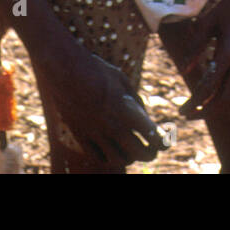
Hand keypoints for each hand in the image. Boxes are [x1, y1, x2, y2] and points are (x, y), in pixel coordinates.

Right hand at [44, 44, 164, 166]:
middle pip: (138, 153)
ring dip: (129, 158)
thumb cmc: (97, 71)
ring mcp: (95, 133)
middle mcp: (113, 126)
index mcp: (127, 111)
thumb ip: (136, 101)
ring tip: (131, 153)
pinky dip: (108, 158)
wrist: (64, 69)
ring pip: (117, 160)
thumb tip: (144, 118)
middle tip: (152, 151)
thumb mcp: (123, 81)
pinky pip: (97, 157)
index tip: (164, 142)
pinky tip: (111, 151)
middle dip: (149, 154)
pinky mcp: (80, 135)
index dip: (162, 142)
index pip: (153, 136)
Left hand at [177, 0, 229, 118]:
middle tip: (190, 114)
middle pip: (224, 99)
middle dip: (206, 111)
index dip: (194, 101)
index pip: (209, 86)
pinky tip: (227, 97)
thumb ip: (195, 48)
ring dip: (223, 108)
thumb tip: (184, 71)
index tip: (182, 109)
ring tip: (207, 110)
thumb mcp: (208, 23)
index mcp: (228, 52)